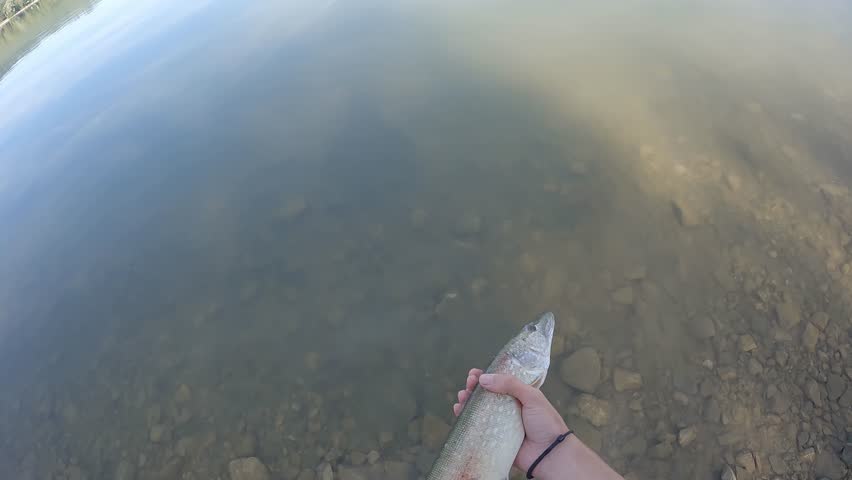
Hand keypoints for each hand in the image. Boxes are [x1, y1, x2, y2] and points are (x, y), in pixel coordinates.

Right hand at [453, 368, 568, 472]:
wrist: (550, 453)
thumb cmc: (545, 422)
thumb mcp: (532, 396)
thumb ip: (510, 384)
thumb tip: (483, 379)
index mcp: (518, 396)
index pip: (498, 383)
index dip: (485, 377)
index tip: (474, 374)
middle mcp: (507, 409)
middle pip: (485, 396)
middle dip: (473, 389)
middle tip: (468, 384)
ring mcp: (500, 424)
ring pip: (479, 411)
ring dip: (467, 403)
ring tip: (461, 397)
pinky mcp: (494, 439)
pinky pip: (477, 428)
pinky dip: (466, 420)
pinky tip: (458, 412)